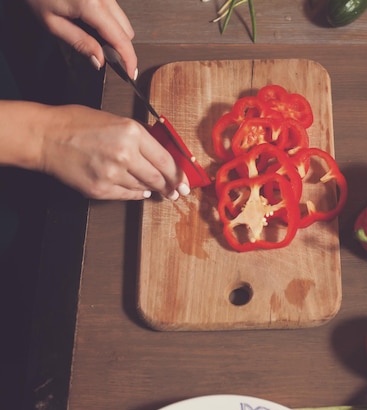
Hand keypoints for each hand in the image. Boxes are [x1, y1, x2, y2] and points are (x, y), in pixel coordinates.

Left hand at [25, 0, 136, 77]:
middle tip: (105, 57)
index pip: (121, 39)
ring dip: (114, 33)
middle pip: (127, 31)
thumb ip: (79, 42)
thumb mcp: (52, 23)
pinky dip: (108, 22)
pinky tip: (92, 23)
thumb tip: (100, 60)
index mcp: (91, 5)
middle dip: (120, 46)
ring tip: (94, 37)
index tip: (130, 72)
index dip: (128, 58)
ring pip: (122, 20)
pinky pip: (114, 10)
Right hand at [40, 104, 187, 199]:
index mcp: (132, 132)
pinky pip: (127, 195)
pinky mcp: (100, 188)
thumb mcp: (117, 121)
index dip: (179, 174)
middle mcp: (125, 154)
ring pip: (144, 187)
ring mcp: (112, 173)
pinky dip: (136, 193)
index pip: (166, 160)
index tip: (186, 182)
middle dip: (171, 187)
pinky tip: (139, 190)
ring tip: (157, 189)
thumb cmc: (78, 123)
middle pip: (158, 178)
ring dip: (152, 188)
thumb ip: (141, 138)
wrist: (45, 136)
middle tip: (177, 192)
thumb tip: (162, 155)